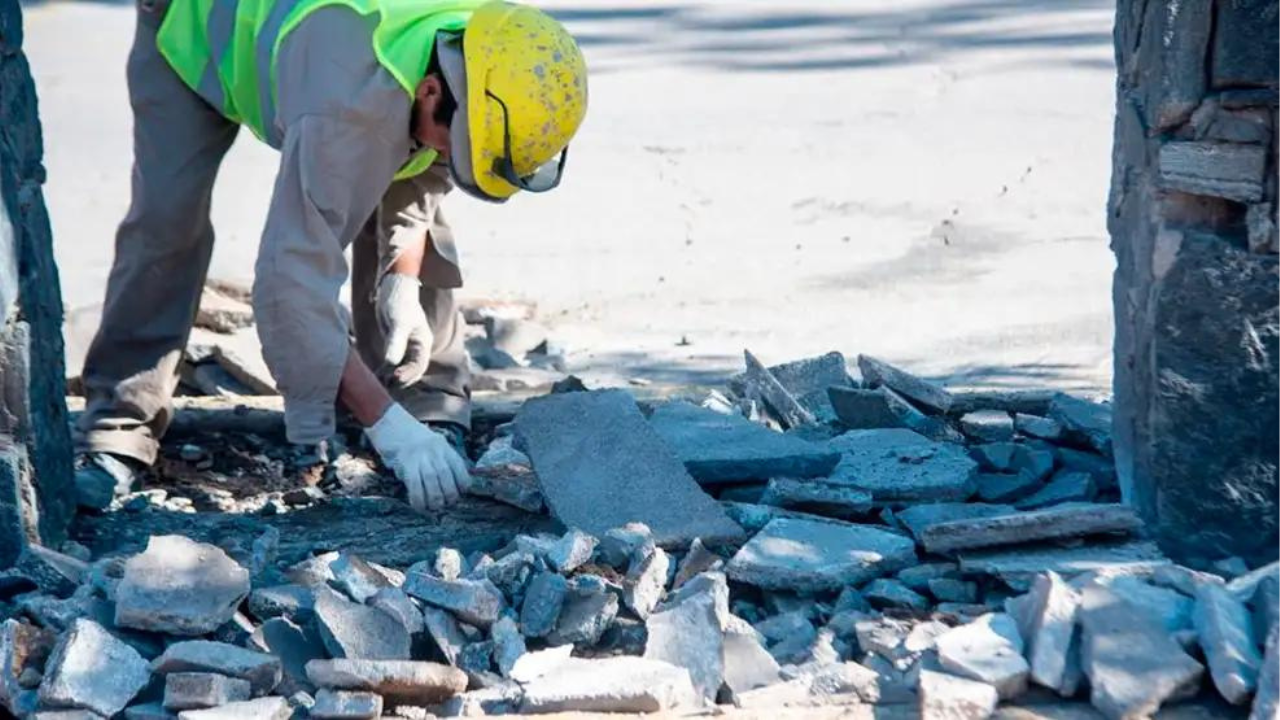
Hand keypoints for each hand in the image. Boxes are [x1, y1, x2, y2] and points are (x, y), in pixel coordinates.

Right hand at [365, 403, 471, 510]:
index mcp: (443, 446)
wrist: (387, 420)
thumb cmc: (408, 438)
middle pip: (446, 475)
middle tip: (446, 503)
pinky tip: (419, 506)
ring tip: (435, 507)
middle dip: (449, 494)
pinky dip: (419, 498)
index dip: (463, 484)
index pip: (460, 467)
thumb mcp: (430, 444)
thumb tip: (444, 486)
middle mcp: (434, 449)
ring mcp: (419, 455)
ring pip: (432, 480)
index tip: (460, 493)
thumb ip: (439, 460)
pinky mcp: (404, 461)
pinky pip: (415, 484)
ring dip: (436, 498)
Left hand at [376, 273, 432, 387]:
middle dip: (399, 381)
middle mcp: (415, 349)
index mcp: (423, 343)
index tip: (394, 379)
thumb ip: (395, 342)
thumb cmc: (400, 301)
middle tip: (384, 386)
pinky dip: (383, 370)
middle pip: (410, 372)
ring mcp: (404, 348)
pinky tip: (373, 374)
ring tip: (377, 383)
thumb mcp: (398, 322)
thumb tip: (391, 363)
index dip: (408, 376)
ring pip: (400, 369)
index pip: (418, 366)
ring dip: (390, 377)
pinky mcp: (392, 345)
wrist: (392, 286)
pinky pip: (389, 363)